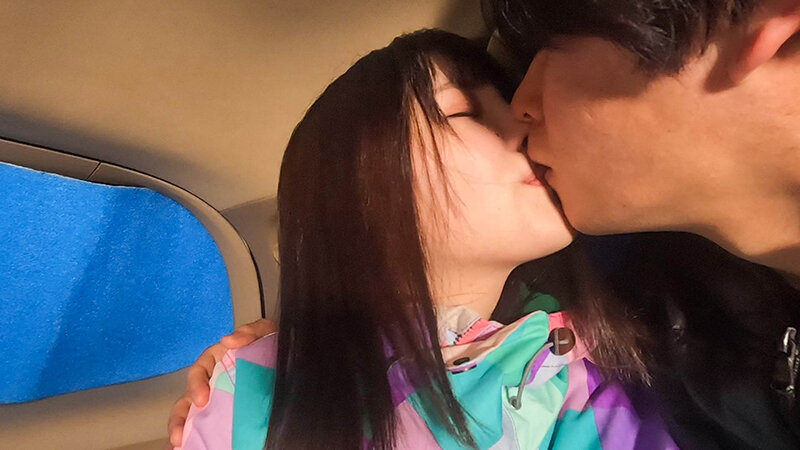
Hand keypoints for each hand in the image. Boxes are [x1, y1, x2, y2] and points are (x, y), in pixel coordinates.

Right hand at [167, 318, 277, 447]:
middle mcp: (215, 382)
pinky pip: (211, 428)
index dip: (196, 385)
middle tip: (179, 434)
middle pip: (188, 400)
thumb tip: (229, 340)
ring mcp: (221, 401)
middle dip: (180, 418)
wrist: (293, 361)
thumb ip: (249, 332)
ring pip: (194, 417)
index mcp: (218, 361)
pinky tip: (191, 446)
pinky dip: (199, 438)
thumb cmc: (273, 345)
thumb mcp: (265, 332)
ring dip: (183, 431)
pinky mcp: (229, 416)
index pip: (199, 371)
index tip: (201, 399)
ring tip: (179, 445)